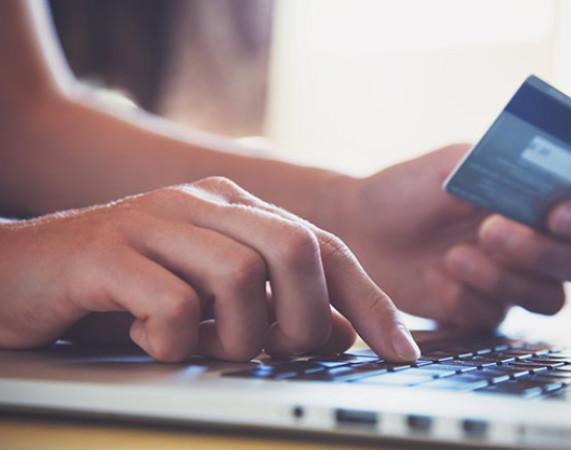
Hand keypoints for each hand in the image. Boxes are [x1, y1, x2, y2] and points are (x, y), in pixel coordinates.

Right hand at [0, 177, 418, 361]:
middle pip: (296, 248)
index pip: (326, 247)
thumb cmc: (124, 291)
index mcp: (237, 208)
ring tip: (203, 347)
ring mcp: (154, 220)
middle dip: (304, 318)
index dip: (370, 302)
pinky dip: (171, 342)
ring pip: (239, 277)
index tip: (403, 353)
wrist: (18, 275)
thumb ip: (275, 310)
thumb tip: (342, 334)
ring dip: (235, 337)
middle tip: (281, 352)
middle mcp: (203, 202)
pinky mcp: (106, 250)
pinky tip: (145, 339)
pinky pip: (172, 305)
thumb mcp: (212, 304)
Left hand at [330, 145, 570, 328]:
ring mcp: (514, 283)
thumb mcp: (454, 163)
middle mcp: (540, 246)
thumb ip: (498, 165)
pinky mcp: (484, 313)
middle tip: (489, 231)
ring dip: (504, 279)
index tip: (559, 215)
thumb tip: (537, 169)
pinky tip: (435, 276)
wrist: (363, 228)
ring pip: (548, 299)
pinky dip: (465, 298)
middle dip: (540, 251)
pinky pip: (496, 318)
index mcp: (542, 202)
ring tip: (453, 256)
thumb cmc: (412, 188)